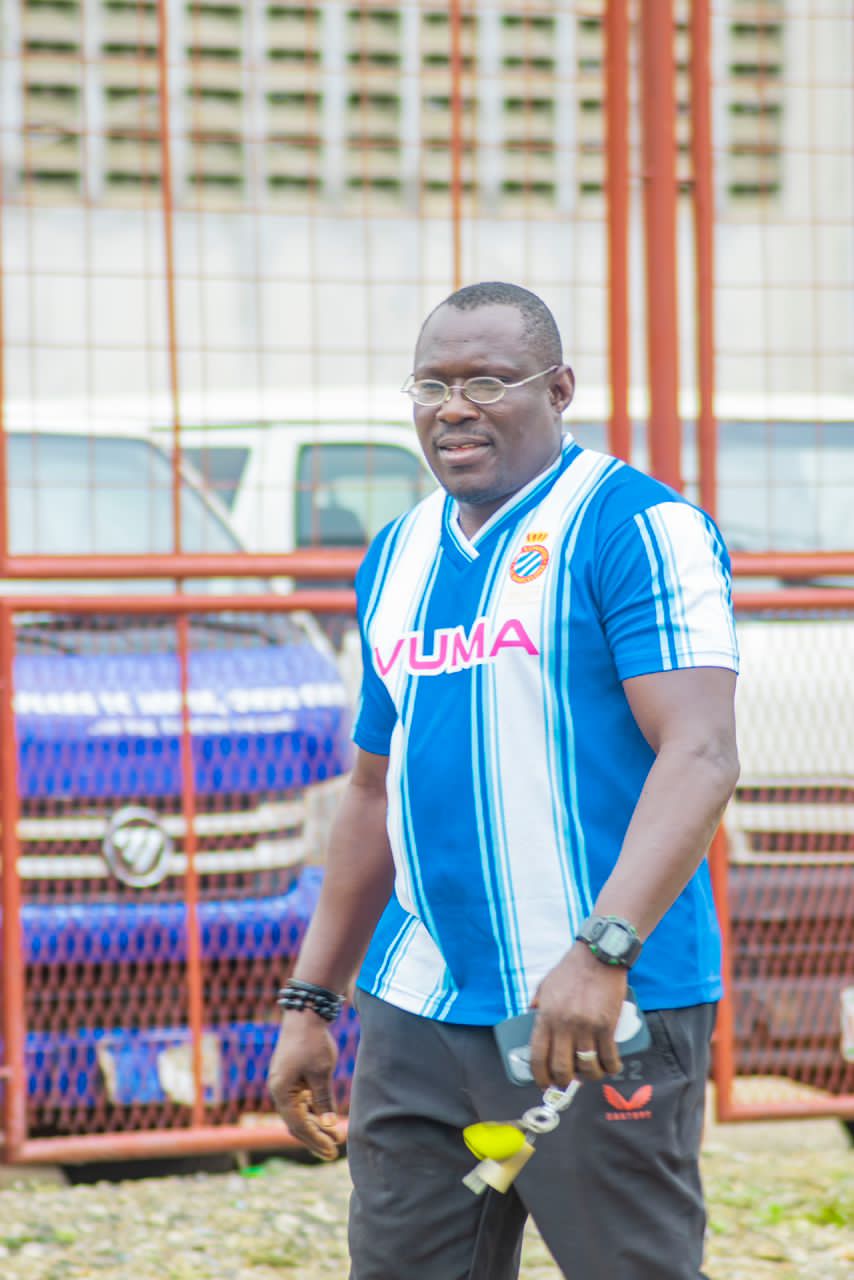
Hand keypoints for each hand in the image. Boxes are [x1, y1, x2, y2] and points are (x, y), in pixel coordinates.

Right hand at [267, 1012, 340, 1160]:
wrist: (305, 1013)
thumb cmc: (313, 1042)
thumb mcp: (321, 1073)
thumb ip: (324, 1101)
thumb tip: (329, 1126)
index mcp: (282, 1091)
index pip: (298, 1125)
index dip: (316, 1140)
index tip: (332, 1151)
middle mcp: (278, 1090)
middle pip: (295, 1123)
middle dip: (314, 1138)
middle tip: (333, 1152)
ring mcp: (283, 1084)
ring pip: (298, 1113)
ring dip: (315, 1126)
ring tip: (334, 1137)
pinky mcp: (290, 1077)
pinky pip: (300, 1102)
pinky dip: (312, 1112)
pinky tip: (326, 1118)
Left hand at [529, 944, 627, 1087]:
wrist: (599, 956)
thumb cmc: (571, 970)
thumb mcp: (546, 985)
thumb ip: (537, 1004)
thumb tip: (530, 1018)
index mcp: (546, 1016)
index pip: (538, 1056)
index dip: (539, 1076)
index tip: (544, 1084)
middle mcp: (564, 1025)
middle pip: (562, 1068)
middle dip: (564, 1081)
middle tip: (568, 1081)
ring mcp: (587, 1026)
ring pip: (587, 1067)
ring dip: (590, 1076)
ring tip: (591, 1073)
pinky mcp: (607, 1025)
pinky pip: (609, 1057)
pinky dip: (611, 1067)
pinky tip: (610, 1067)